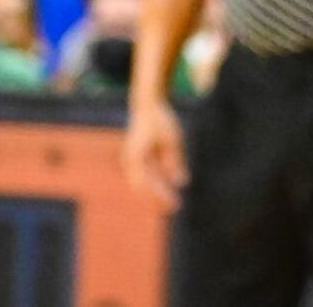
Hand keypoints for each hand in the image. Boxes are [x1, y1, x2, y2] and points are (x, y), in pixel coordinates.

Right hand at [123, 97, 188, 212]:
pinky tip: (167, 191)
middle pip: (141, 187)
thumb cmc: (162, 120)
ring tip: (171, 203)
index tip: (175, 204)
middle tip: (174, 208)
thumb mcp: (173, 139)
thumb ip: (175, 160)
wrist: (147, 105)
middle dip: (156, 199)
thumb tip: (182, 182)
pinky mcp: (135, 159)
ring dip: (154, 194)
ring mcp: (130, 160)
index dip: (160, 195)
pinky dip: (155, 185)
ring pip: (141, 184)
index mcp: (137, 156)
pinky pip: (144, 177)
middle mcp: (130, 160)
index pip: (147, 183)